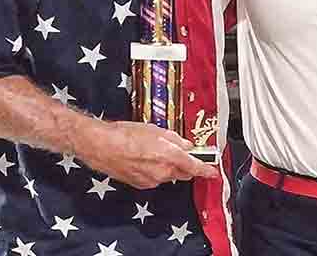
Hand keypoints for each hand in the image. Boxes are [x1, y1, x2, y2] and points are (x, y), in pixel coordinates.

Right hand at [74, 119, 218, 188]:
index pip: (195, 167)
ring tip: (154, 151)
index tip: (214, 172)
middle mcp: (163, 173)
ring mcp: (151, 181)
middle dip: (185, 165)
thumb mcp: (155, 130)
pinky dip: (155, 170)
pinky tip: (144, 159)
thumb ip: (175, 139)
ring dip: (168, 167)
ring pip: (168, 175)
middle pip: (183, 173)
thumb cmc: (127, 134)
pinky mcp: (140, 185)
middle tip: (181, 153)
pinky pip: (155, 178)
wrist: (102, 147)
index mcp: (170, 157)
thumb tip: (186, 145)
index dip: (207, 170)